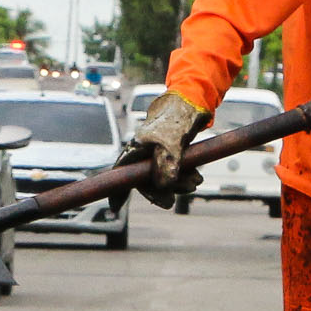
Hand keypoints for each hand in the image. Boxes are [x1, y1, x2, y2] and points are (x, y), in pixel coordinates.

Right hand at [116, 92, 208, 207]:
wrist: (193, 102)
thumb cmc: (177, 118)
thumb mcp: (172, 142)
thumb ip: (167, 164)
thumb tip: (163, 187)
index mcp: (137, 148)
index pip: (121, 173)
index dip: (117, 191)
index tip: (114, 207)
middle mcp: (144, 152)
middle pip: (146, 181)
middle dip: (161, 191)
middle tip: (172, 200)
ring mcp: (157, 153)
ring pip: (163, 178)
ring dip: (178, 184)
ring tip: (195, 182)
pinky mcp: (171, 152)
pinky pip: (174, 172)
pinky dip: (184, 177)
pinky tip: (196, 176)